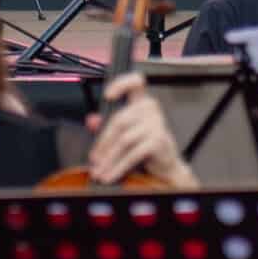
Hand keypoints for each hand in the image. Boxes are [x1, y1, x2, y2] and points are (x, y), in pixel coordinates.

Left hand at [87, 73, 197, 189]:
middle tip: (94, 160)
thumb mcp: (125, 133)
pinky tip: (111, 175)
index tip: (108, 95)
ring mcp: (157, 123)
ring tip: (100, 172)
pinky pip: (133, 153)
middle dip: (103, 143)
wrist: (165, 165)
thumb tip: (92, 121)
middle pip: (119, 121)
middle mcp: (151, 108)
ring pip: (123, 140)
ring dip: (109, 159)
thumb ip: (107, 125)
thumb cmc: (145, 145)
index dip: (121, 84)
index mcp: (143, 102)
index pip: (135, 83)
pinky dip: (119, 167)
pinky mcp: (158, 140)